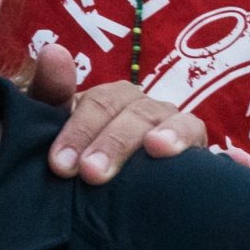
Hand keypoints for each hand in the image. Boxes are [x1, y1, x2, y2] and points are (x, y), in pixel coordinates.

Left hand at [24, 42, 208, 181]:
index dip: (79, 131)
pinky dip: (192, 140)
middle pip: (131, 112)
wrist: (102, 199)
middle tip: (91, 173)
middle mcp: (139, 107)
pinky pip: (195, 133)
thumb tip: (53, 51)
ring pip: (166, 120)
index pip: (98, 103)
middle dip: (112, 142)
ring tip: (155, 148)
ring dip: (162, 134)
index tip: (60, 164)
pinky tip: (198, 154)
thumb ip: (51, 93)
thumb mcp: (52, 131)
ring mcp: (167, 123)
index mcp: (107, 100)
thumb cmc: (74, 160)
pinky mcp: (192, 146)